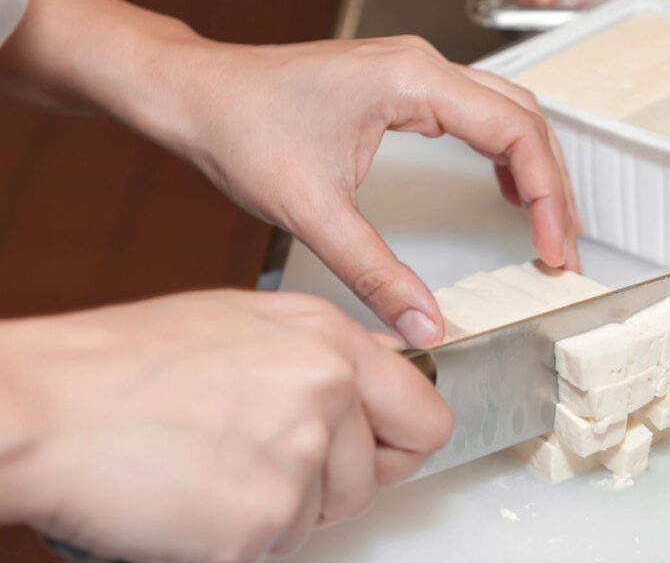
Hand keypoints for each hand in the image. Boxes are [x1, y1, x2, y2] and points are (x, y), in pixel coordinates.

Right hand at [0, 290, 452, 561]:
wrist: (46, 408)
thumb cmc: (125, 366)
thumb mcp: (244, 326)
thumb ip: (320, 356)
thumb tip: (370, 384)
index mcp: (328, 341)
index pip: (426, 417)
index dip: (400, 445)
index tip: (379, 454)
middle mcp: (326, 394)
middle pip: (376, 478)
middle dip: (331, 483)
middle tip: (264, 463)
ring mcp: (297, 460)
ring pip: (323, 517)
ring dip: (279, 509)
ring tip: (214, 469)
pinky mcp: (261, 523)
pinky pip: (276, 548)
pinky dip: (238, 538)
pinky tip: (193, 497)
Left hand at [1, 0, 581, 347]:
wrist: (196, 95)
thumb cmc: (241, 126)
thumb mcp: (313, 211)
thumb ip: (375, 272)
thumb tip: (422, 321)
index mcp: (413, 81)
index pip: (515, 133)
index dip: (547, 196)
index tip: (552, 249)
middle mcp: (422, 67)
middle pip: (524, 120)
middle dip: (553, 187)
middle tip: (560, 247)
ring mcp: (413, 73)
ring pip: (507, 113)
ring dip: (534, 169)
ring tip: (548, 225)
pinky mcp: (401, 88)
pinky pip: (477, 114)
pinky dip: (504, 155)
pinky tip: (506, 188)